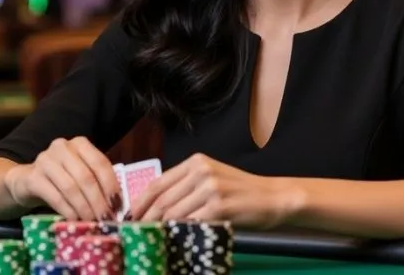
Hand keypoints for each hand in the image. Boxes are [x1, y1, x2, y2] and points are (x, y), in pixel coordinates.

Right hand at [4, 136, 121, 220]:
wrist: (27, 182)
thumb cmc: (61, 179)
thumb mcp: (80, 174)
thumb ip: (97, 182)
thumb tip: (118, 206)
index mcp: (79, 143)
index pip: (100, 163)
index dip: (111, 185)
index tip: (118, 206)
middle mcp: (62, 147)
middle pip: (86, 176)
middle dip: (98, 201)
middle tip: (106, 219)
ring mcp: (45, 160)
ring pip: (71, 187)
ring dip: (84, 208)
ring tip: (92, 222)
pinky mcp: (32, 177)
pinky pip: (54, 196)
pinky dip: (68, 211)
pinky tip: (74, 221)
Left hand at [130, 153, 295, 227]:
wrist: (273, 197)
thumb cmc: (241, 192)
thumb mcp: (211, 178)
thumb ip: (186, 186)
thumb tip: (155, 207)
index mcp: (196, 162)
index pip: (158, 183)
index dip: (140, 202)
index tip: (131, 218)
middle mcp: (201, 171)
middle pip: (161, 199)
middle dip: (146, 219)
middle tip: (136, 234)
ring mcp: (210, 188)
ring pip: (173, 213)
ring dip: (159, 229)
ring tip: (151, 240)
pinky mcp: (219, 207)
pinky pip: (190, 223)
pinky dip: (179, 234)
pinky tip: (173, 241)